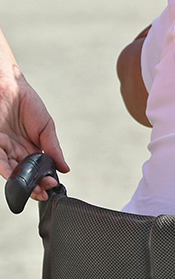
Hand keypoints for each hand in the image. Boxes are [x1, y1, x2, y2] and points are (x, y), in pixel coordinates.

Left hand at [0, 65, 68, 200]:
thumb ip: (53, 148)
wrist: (10, 88)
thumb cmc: (27, 103)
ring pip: (11, 171)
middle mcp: (15, 152)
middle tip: (43, 191)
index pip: (37, 169)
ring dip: (21, 182)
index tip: (52, 184)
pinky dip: (6, 169)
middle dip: (33, 184)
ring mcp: (3, 149)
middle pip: (24, 174)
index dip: (43, 178)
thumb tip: (64, 168)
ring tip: (33, 189)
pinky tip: (14, 176)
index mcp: (30, 148)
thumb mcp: (47, 127)